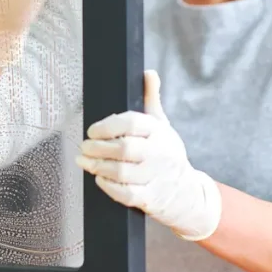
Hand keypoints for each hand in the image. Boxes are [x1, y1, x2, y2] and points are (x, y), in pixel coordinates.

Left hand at [75, 70, 222, 240]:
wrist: (187, 192)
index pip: (132, 123)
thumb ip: (151, 100)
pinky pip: (126, 194)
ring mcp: (156, 177)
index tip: (92, 130)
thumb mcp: (162, 125)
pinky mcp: (151, 198)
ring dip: (98, 167)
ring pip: (122, 172)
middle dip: (98, 148)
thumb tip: (148, 73)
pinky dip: (109, 187)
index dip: (108, 126)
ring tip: (84, 162)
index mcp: (160, 132)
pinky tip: (99, 179)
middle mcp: (160, 153)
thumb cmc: (167, 154)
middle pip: (124, 149)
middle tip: (84, 147)